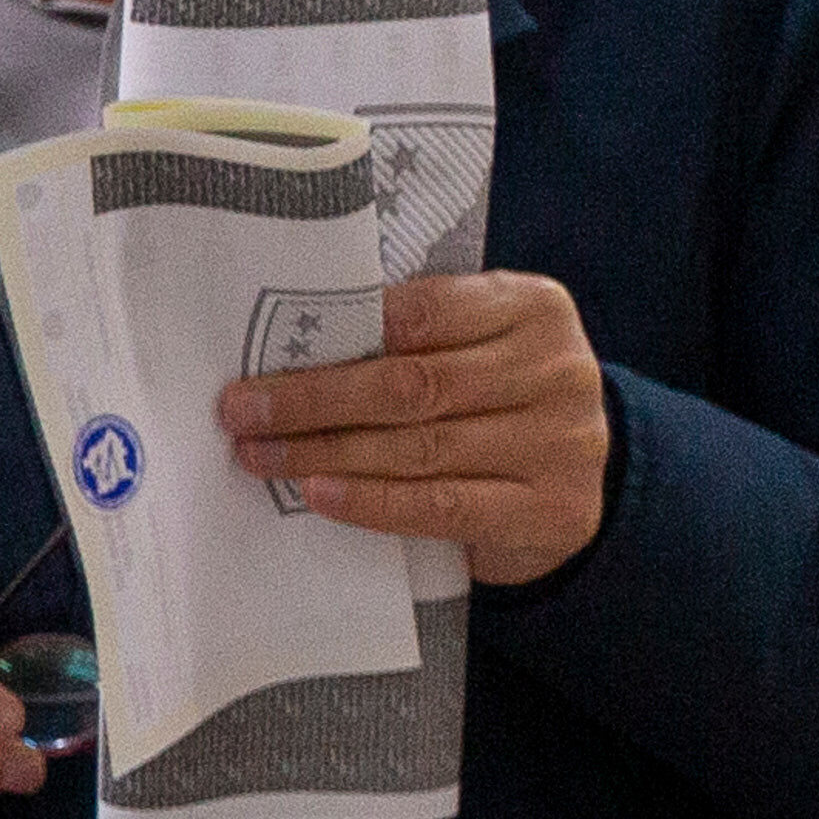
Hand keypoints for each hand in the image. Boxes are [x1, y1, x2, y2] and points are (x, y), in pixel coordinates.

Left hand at [222, 270, 618, 585]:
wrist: (575, 482)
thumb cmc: (501, 400)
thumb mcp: (477, 345)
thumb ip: (416, 337)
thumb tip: (297, 348)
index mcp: (535, 309)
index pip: (425, 312)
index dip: (341, 331)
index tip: (265, 353)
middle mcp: (558, 371)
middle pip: (416, 383)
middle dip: (316, 399)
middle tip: (243, 412)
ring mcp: (561, 443)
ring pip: (421, 448)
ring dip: (327, 453)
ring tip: (262, 456)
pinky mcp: (552, 509)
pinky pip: (443, 506)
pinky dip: (373, 502)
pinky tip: (320, 493)